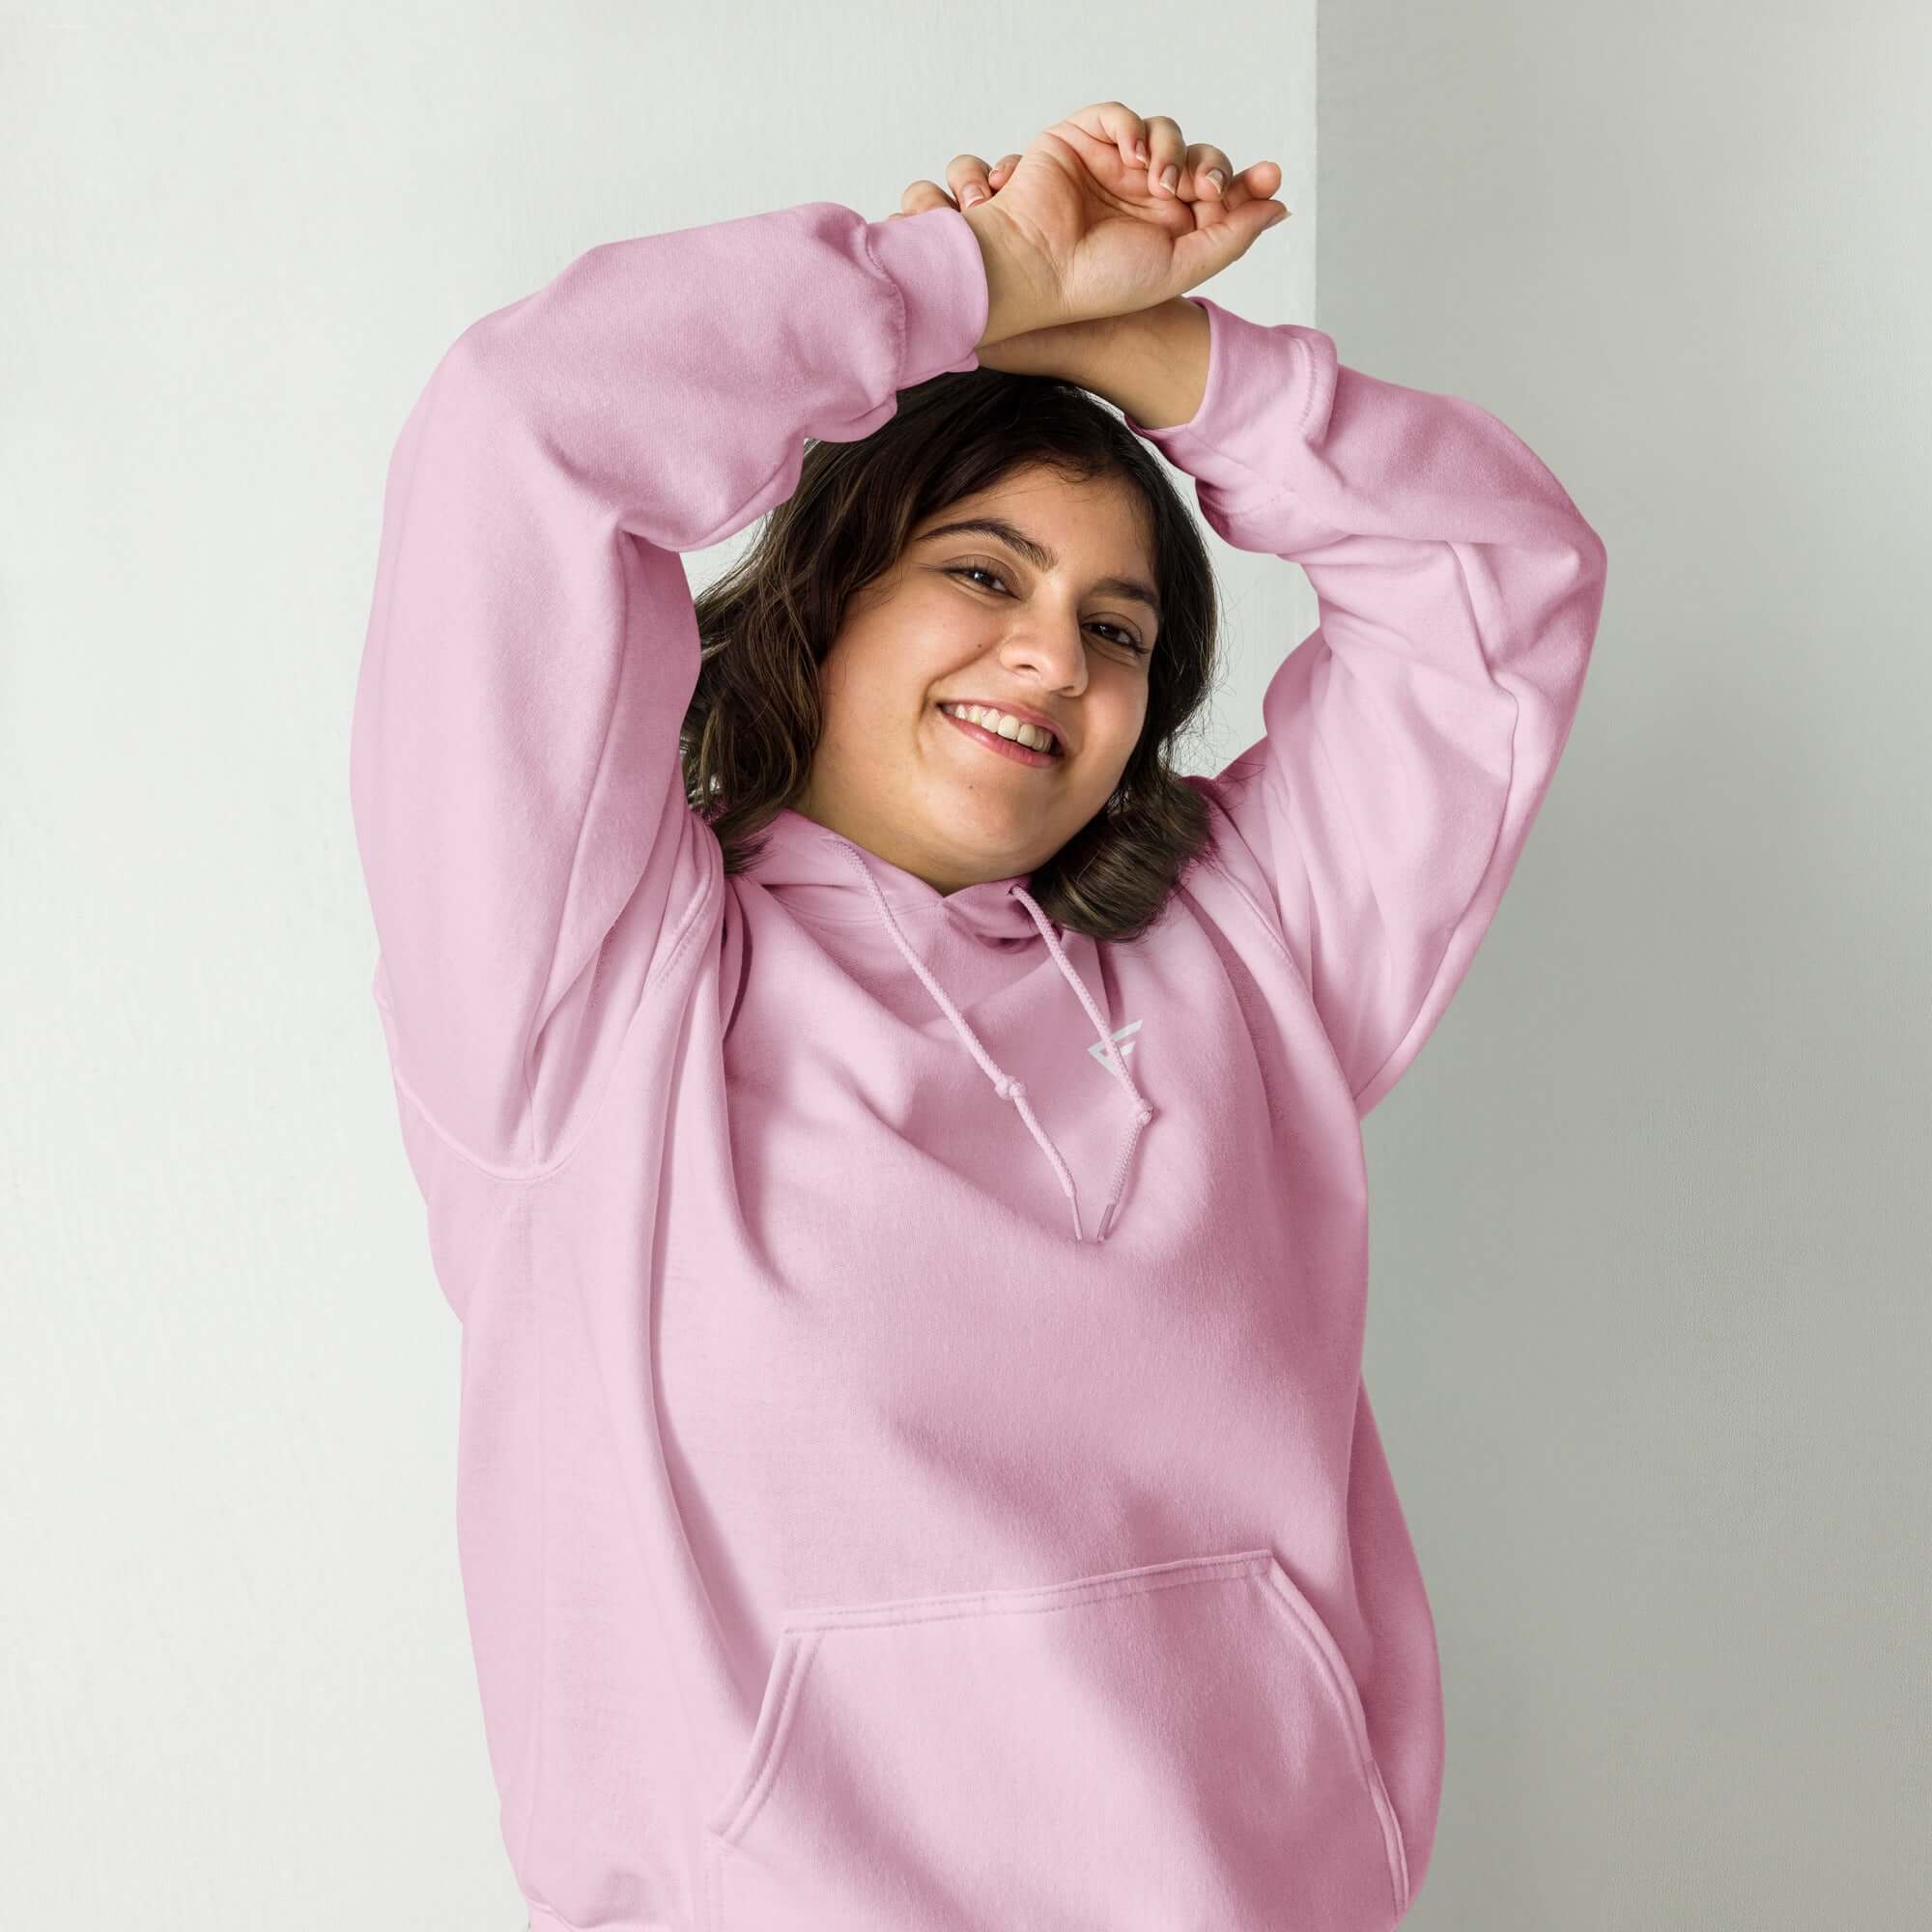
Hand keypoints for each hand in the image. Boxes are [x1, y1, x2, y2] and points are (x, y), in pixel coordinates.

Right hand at [883, 101, 1289, 351]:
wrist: (1037, 272)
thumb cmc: (1098, 283)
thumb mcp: (1180, 268)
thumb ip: (1230, 238)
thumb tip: (1277, 207)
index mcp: (1166, 228)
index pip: (1216, 193)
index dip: (1245, 183)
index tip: (1269, 178)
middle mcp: (1141, 194)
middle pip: (1197, 157)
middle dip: (1210, 167)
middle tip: (1204, 191)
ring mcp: (1111, 166)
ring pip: (1164, 133)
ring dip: (1172, 150)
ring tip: (1161, 183)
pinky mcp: (1080, 141)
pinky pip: (1118, 115)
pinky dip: (1133, 126)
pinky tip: (1134, 156)